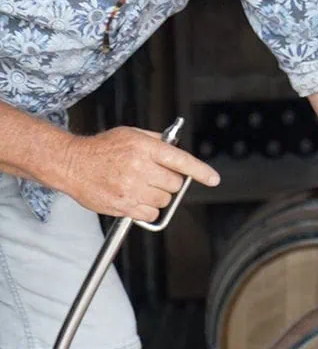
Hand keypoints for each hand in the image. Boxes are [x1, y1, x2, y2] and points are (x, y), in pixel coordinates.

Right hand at [57, 127, 220, 221]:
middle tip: (157, 176)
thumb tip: (177, 146)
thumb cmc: (102, 148)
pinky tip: (137, 197)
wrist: (72, 164)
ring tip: (143, 185)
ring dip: (160, 195)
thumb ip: (158, 140)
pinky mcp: (121, 206)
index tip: (213, 179)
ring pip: (164, 200)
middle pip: (175, 184)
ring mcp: (130, 189)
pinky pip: (150, 214)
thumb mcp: (133, 133)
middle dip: (172, 181)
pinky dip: (149, 209)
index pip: (181, 161)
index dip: (201, 171)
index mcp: (146, 148)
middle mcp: (140, 168)